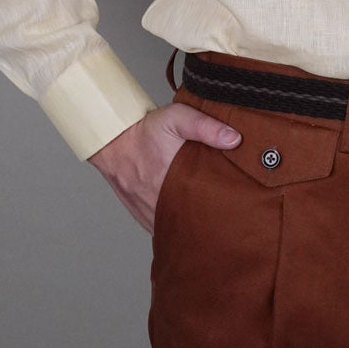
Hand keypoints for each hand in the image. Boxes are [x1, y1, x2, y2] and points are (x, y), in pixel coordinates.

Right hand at [87, 102, 240, 232]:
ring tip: (209, 217)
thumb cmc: (145, 130)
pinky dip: (175, 227)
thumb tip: (234, 139)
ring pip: (177, 229)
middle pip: (192, 223)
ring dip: (191, 225)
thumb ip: (205, 127)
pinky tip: (187, 219)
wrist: (113, 139)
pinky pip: (163, 229)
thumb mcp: (177, 118)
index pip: (203, 209)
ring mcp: (149, 213)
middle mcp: (159, 204)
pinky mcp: (143, 216)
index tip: (235, 207)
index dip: (221, 210)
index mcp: (171, 183)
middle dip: (210, 221)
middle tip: (227, 213)